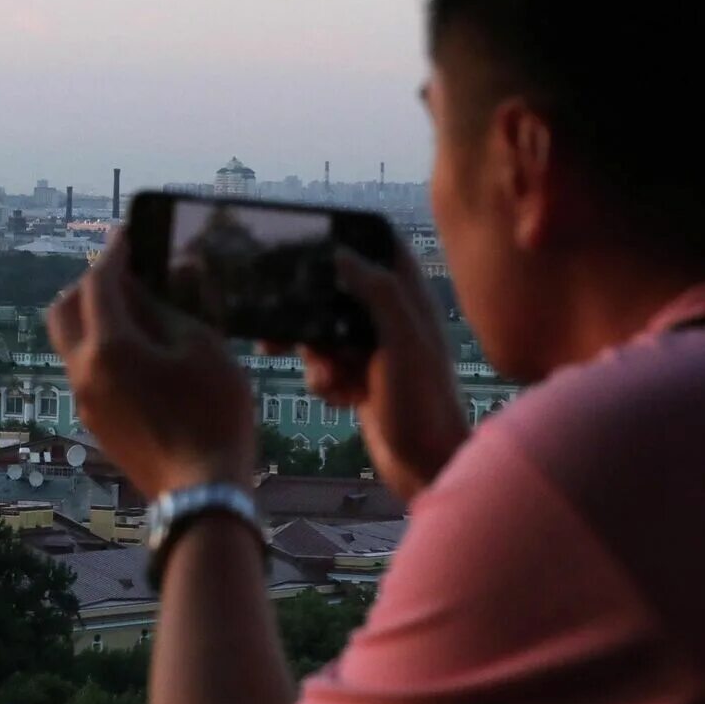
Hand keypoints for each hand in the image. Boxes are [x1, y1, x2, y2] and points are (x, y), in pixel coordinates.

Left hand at [49, 237, 253, 498]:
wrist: (202, 495)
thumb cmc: (212, 417)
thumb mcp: (204, 348)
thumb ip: (178, 304)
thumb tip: (174, 270)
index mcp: (108, 347)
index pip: (98, 283)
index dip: (114, 252)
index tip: (128, 235)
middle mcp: (83, 371)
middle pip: (64, 310)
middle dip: (89, 283)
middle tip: (123, 272)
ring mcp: (84, 400)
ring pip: (71, 343)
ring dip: (92, 318)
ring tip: (135, 309)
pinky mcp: (96, 422)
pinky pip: (86, 370)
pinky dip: (102, 348)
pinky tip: (139, 351)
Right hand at [296, 245, 466, 498]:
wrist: (428, 468)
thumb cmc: (423, 403)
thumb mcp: (403, 342)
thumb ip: (379, 292)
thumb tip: (340, 252)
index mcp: (409, 298)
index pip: (380, 245)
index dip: (348, 236)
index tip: (309, 236)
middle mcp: (392, 317)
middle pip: (337, 290)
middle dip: (308, 311)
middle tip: (276, 325)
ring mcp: (375, 349)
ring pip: (323, 332)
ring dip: (316, 356)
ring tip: (328, 379)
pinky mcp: (361, 379)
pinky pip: (325, 367)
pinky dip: (325, 382)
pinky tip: (342, 400)